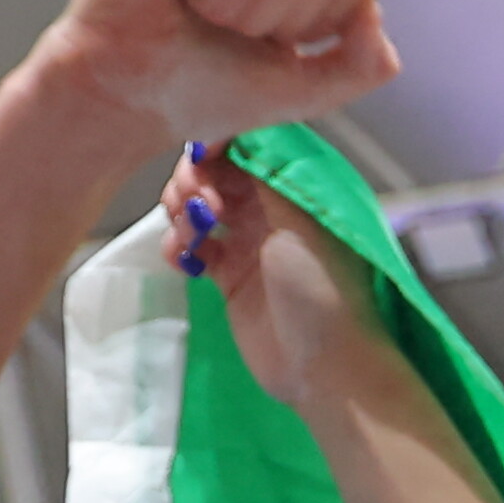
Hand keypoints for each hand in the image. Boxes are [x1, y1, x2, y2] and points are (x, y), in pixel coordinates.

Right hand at [23, 0, 400, 161]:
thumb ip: (364, 62)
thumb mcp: (307, 89)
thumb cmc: (203, 91)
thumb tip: (375, 10)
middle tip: (230, 33)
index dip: (321, 26)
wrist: (127, 104)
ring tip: (205, 19)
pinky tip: (188, 4)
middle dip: (285, 22)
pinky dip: (223, 3)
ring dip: (248, 17)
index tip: (269, 44)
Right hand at [165, 143, 382, 400]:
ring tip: (189, 234)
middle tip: (195, 204)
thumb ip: (262, 173)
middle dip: (194, 179)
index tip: (198, 156)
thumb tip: (228, 134)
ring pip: (198, 207)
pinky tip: (181, 258)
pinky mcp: (229, 277)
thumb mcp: (298, 220)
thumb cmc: (323, 291)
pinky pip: (192, 246)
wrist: (325, 368)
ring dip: (182, 211)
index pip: (247, 147)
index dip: (217, 145)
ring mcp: (249, 243)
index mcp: (297, 191)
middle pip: (216, 172)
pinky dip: (178, 245)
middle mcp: (273, 211)